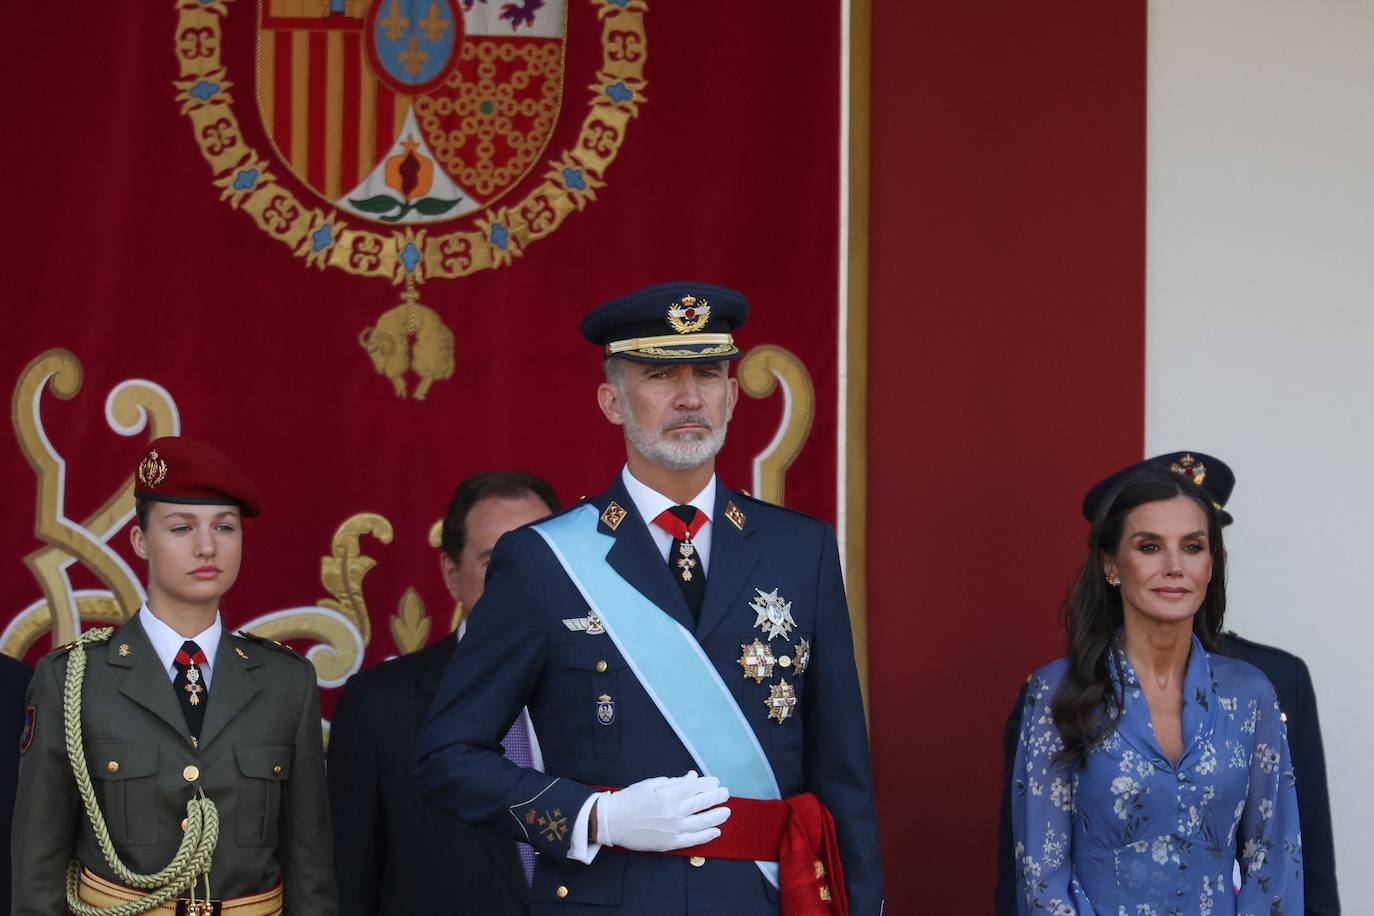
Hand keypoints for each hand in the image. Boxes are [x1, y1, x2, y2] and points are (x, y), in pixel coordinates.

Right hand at [595, 770, 730, 851]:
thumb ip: (673, 782)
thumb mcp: (652, 784)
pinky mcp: (670, 843)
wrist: (613, 821)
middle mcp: (674, 811)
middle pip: (701, 803)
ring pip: (702, 822)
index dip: (708, 783)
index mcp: (668, 794)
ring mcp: (673, 828)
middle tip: (725, 793)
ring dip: (716, 816)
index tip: (715, 782)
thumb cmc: (631, 799)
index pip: (695, 787)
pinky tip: (716, 831)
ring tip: (726, 812)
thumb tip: (691, 778)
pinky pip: (693, 840)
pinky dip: (706, 835)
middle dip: (716, 797)